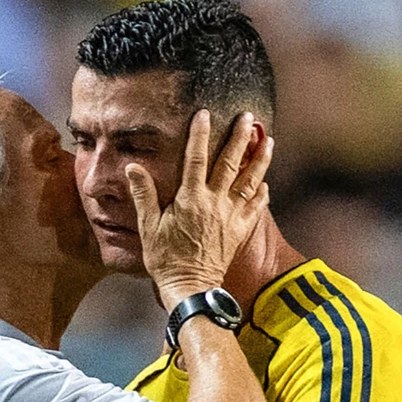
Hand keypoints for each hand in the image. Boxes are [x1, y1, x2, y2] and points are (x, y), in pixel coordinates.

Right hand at [128, 110, 273, 310]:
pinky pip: (256, 207)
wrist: (190, 286)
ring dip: (260, 159)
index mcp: (191, 199)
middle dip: (239, 137)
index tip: (204, 114)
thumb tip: (133, 167)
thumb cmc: (166, 258)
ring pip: (250, 181)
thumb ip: (144, 194)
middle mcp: (215, 203)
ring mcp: (231, 216)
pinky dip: (262, 192)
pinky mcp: (240, 230)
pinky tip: (265, 182)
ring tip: (268, 140)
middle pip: (230, 162)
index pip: (196, 158)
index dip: (200, 134)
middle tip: (247, 117)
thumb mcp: (148, 226)